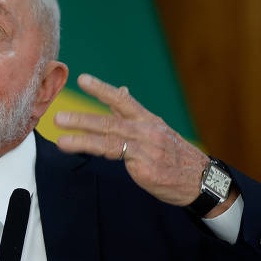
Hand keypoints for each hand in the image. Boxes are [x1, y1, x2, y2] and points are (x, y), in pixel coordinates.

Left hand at [54, 73, 209, 206]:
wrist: (200, 180)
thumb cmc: (173, 155)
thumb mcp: (156, 129)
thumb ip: (133, 113)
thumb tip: (120, 90)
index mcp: (147, 120)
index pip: (123, 100)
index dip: (102, 89)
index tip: (83, 79)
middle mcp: (147, 131)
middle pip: (110, 122)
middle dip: (82, 120)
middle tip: (59, 118)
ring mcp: (147, 150)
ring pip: (109, 142)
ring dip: (82, 140)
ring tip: (62, 141)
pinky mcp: (146, 169)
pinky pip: (120, 160)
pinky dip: (101, 154)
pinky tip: (81, 152)